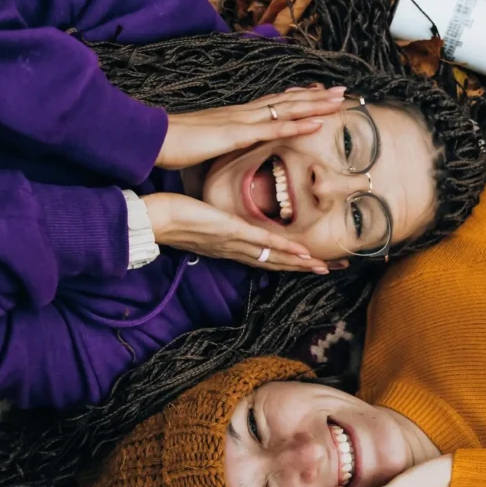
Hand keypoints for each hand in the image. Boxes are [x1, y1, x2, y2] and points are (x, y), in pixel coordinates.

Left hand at [142, 192, 328, 272]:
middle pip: (275, 263)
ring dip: (301, 263)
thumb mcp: (201, 222)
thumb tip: (225, 222)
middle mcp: (236, 251)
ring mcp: (235, 243)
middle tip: (331, 269)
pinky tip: (301, 253)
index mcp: (230, 249)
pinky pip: (262, 242)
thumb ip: (218, 226)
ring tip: (324, 266)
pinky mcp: (231, 231)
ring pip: (274, 257)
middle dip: (304, 268)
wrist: (154, 219)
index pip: (265, 259)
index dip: (289, 263)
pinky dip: (283, 250)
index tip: (312, 263)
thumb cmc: (172, 217)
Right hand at [155, 86, 346, 169]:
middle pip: (285, 101)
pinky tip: (315, 123)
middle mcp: (242, 114)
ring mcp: (240, 122)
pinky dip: (295, 125)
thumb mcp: (203, 145)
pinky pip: (272, 129)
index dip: (297, 99)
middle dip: (315, 96)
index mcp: (235, 117)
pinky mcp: (236, 134)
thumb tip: (223, 149)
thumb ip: (218, 145)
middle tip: (342, 92)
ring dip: (314, 104)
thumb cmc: (173, 145)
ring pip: (285, 109)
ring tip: (339, 100)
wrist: (152, 140)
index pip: (272, 104)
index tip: (318, 95)